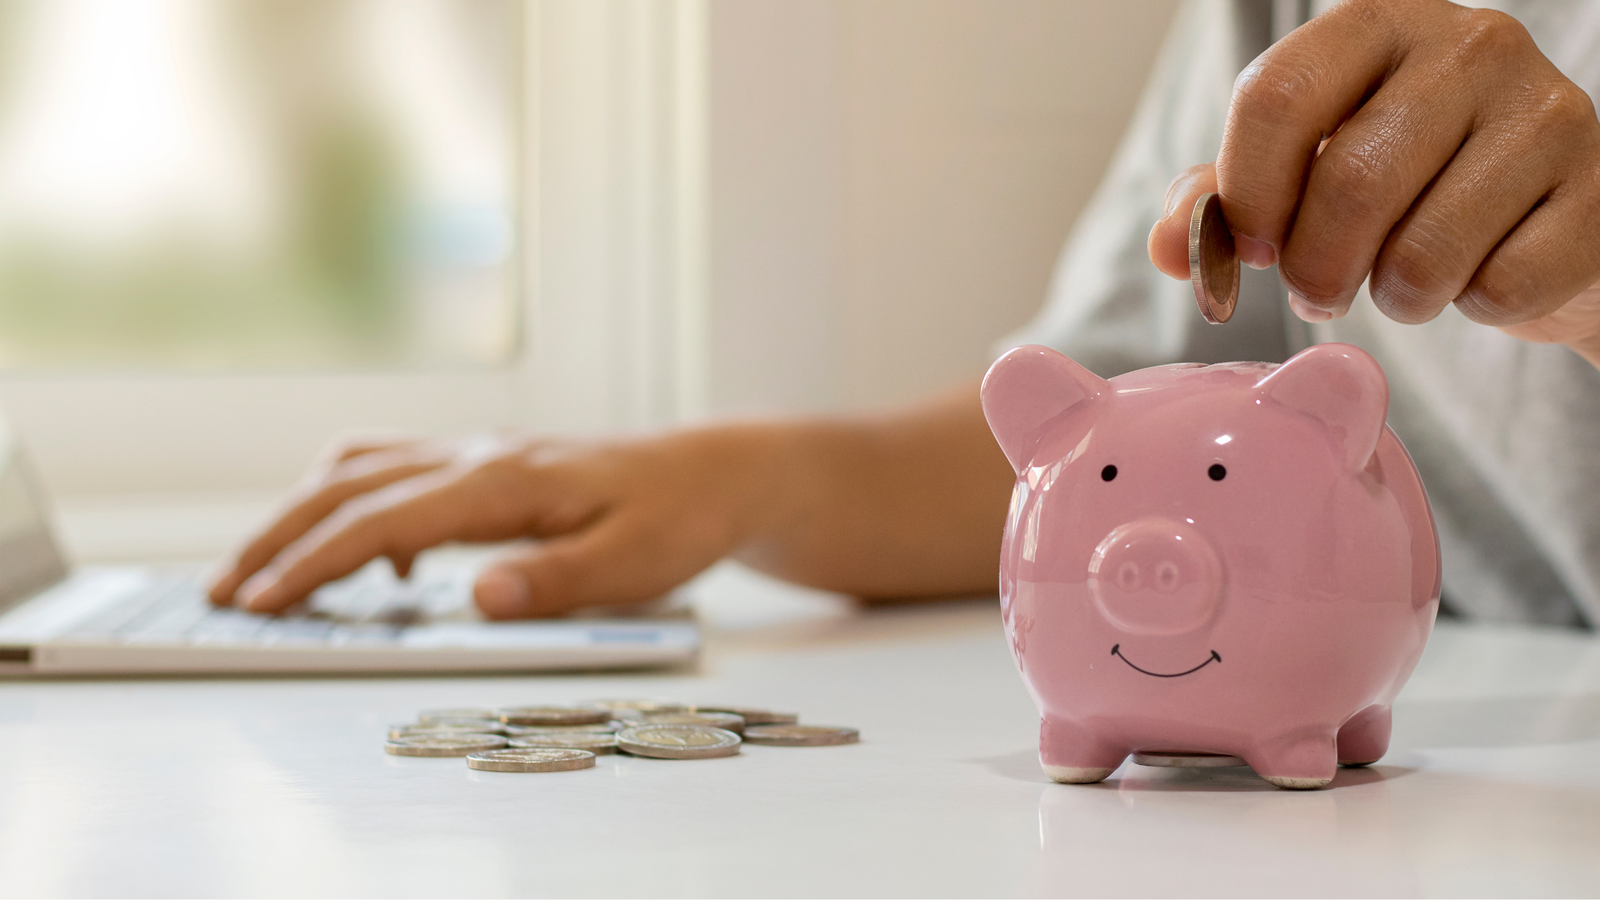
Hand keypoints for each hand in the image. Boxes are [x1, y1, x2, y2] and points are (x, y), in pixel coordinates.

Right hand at [207, 427, 785, 617]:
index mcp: (503, 480)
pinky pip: (400, 471)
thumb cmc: (679, 517)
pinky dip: (360, 506)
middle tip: (224, 590)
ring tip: (266, 568)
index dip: (315, 563)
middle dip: (279, 536)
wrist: (717, 472)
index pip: (383, 521)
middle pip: (349, 485)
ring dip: (305, 512)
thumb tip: (475, 597)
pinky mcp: (491, 464)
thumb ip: (553, 581)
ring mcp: (481, 453)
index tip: (261, 602)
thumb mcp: (633, 563)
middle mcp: (479, 455)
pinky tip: (380, 563)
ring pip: (365, 468)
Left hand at [1148, 0, 1599, 363]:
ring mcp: (1548, 112)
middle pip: (1349, 183)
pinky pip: (1499, 287)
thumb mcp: (1305, 173)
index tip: (1253, 245)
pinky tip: (1478, 274)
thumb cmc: (1406, 185)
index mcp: (1377, 24)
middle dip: (1314, 267)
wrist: (1546, 215)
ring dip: (1393, 297)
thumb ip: (1226, 200)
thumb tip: (1173, 246)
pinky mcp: (1597, 193)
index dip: (1248, 192)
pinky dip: (1470, 306)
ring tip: (1399, 282)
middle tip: (1319, 288)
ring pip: (1424, 251)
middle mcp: (1471, 46)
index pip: (1276, 95)